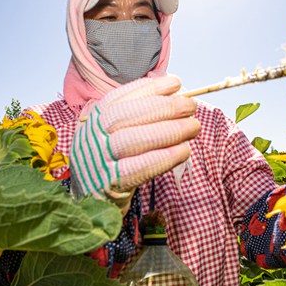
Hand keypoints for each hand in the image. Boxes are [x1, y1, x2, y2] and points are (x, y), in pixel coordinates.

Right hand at [70, 75, 199, 211]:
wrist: (92, 202)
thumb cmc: (113, 162)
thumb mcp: (114, 133)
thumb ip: (136, 114)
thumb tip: (173, 92)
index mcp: (93, 120)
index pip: (119, 98)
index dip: (149, 88)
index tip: (176, 83)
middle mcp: (91, 137)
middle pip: (125, 116)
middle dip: (163, 107)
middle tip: (191, 107)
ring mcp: (98, 161)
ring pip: (132, 140)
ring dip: (168, 131)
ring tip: (193, 126)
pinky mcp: (109, 185)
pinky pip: (138, 168)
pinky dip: (164, 158)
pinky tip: (183, 151)